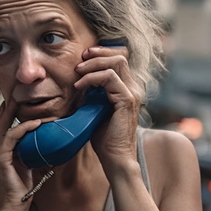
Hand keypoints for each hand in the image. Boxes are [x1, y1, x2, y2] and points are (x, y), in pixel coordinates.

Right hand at [0, 98, 41, 210]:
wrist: (16, 205)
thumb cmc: (24, 188)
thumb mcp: (30, 164)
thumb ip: (33, 151)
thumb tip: (49, 140)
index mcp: (2, 149)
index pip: (5, 126)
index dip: (10, 111)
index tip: (18, 98)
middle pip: (0, 122)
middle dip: (7, 106)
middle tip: (15, 91)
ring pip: (3, 127)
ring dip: (13, 113)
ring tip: (22, 100)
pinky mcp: (0, 159)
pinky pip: (11, 138)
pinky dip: (23, 129)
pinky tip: (35, 123)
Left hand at [74, 43, 142, 170]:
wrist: (114, 157)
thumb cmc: (103, 137)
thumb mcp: (94, 109)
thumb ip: (91, 94)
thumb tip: (77, 80)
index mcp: (127, 88)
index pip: (119, 59)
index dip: (101, 53)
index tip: (83, 57)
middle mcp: (133, 87)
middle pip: (119, 56)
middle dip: (96, 54)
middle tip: (79, 62)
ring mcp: (132, 93)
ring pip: (116, 63)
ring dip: (93, 64)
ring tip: (77, 73)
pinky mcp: (127, 100)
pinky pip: (110, 78)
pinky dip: (92, 78)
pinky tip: (80, 86)